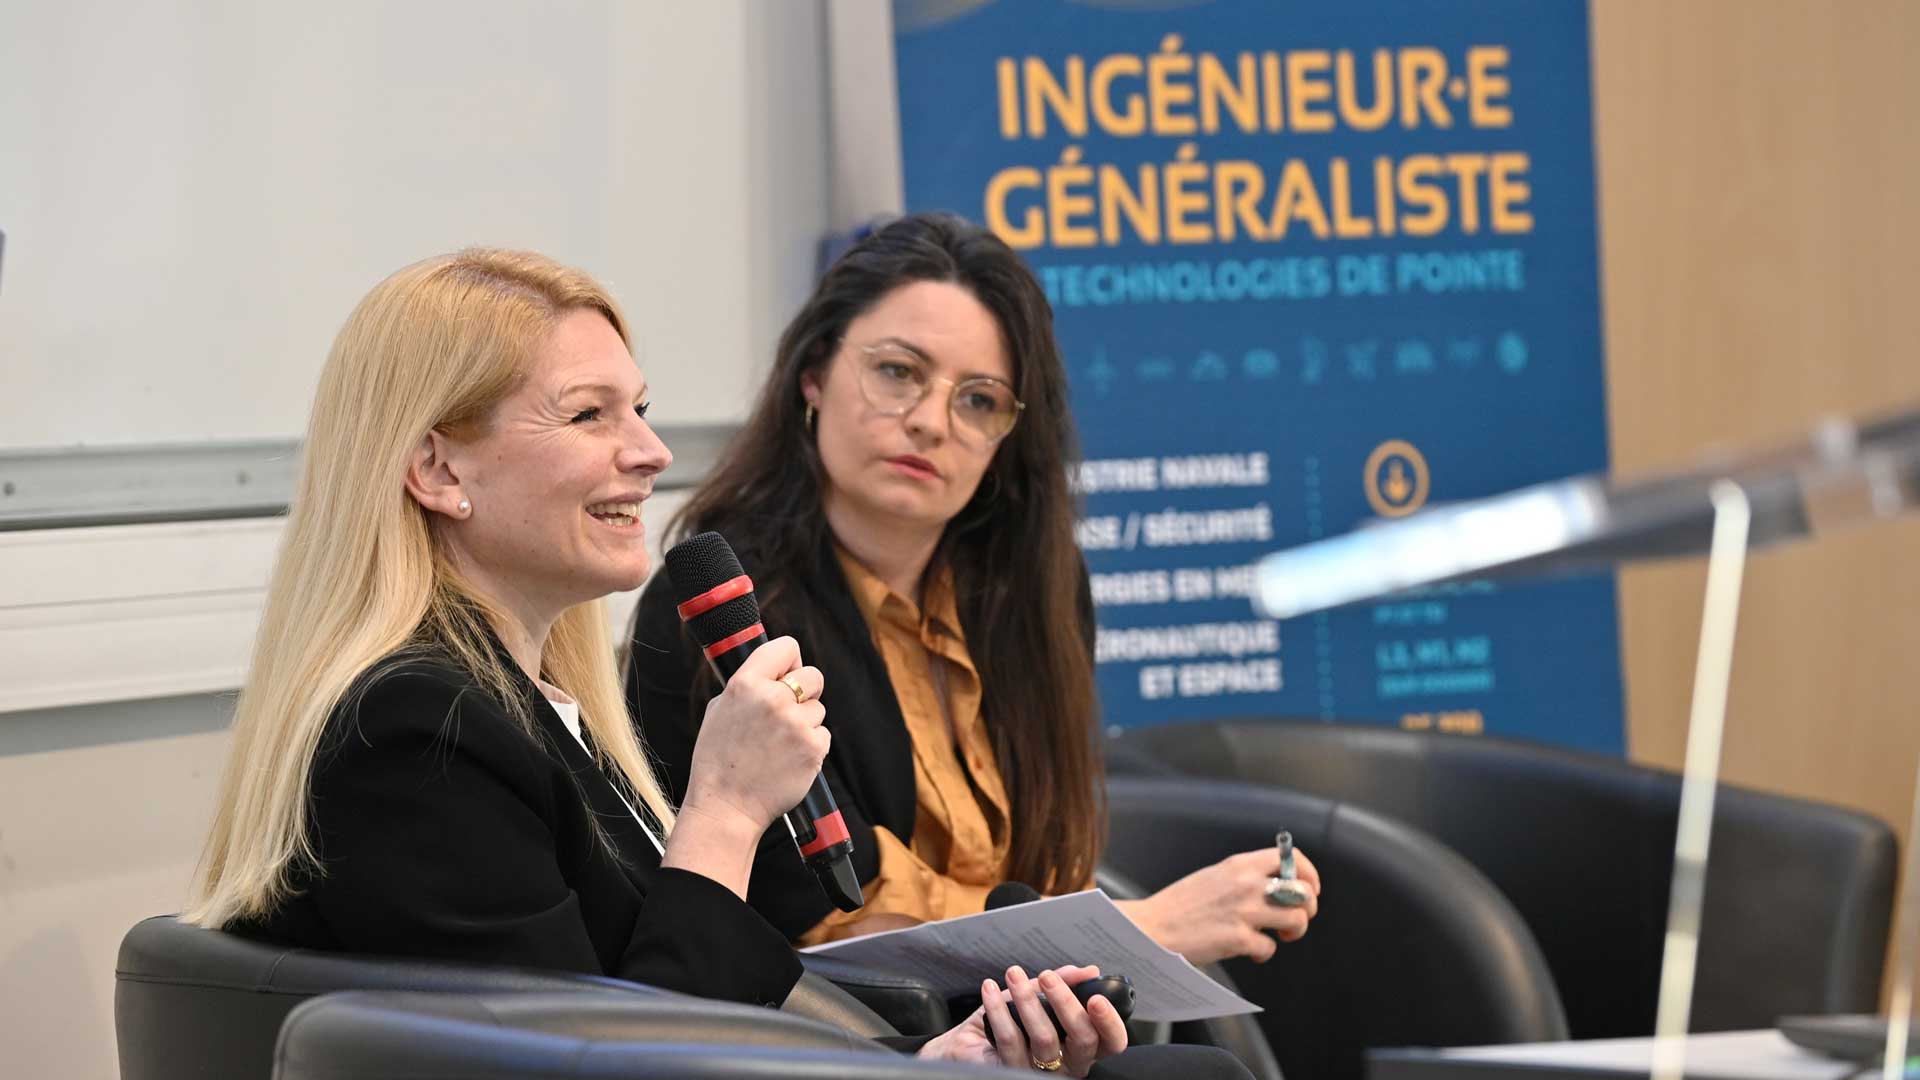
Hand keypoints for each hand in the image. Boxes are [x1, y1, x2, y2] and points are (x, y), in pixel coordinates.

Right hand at [680, 636, 827, 834]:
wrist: (727, 806)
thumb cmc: (719, 760)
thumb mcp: (720, 710)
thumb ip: (748, 685)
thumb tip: (775, 670)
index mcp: (746, 684)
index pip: (786, 647)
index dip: (789, 660)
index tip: (786, 673)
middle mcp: (773, 699)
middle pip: (813, 675)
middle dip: (805, 691)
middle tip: (788, 712)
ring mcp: (796, 724)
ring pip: (818, 709)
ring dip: (805, 723)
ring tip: (778, 745)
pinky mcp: (813, 748)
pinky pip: (822, 735)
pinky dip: (810, 746)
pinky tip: (788, 759)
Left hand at [917, 965, 1126, 1076]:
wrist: (968, 1046)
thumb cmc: (1011, 1022)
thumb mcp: (1039, 997)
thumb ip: (1064, 984)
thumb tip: (1087, 971)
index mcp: (1081, 1046)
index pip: (1111, 1042)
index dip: (1109, 1022)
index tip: (1096, 997)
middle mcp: (1067, 1064)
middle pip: (1082, 1039)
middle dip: (1066, 1002)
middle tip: (1048, 977)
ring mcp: (1040, 1073)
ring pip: (1045, 1038)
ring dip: (1027, 1000)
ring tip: (1014, 974)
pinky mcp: (1012, 1073)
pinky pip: (1010, 1039)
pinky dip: (998, 1009)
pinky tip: (989, 989)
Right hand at [1117, 846, 1321, 965]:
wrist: (1152, 928)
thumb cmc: (1180, 906)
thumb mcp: (1215, 876)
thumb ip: (1245, 877)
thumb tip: (1278, 884)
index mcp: (1240, 864)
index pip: (1292, 857)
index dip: (1309, 875)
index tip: (1308, 889)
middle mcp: (1246, 884)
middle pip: (1304, 891)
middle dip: (1309, 908)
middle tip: (1294, 920)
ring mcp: (1244, 911)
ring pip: (1298, 919)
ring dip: (1292, 932)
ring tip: (1275, 936)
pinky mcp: (1238, 939)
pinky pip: (1270, 948)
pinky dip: (1262, 953)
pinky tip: (1249, 952)